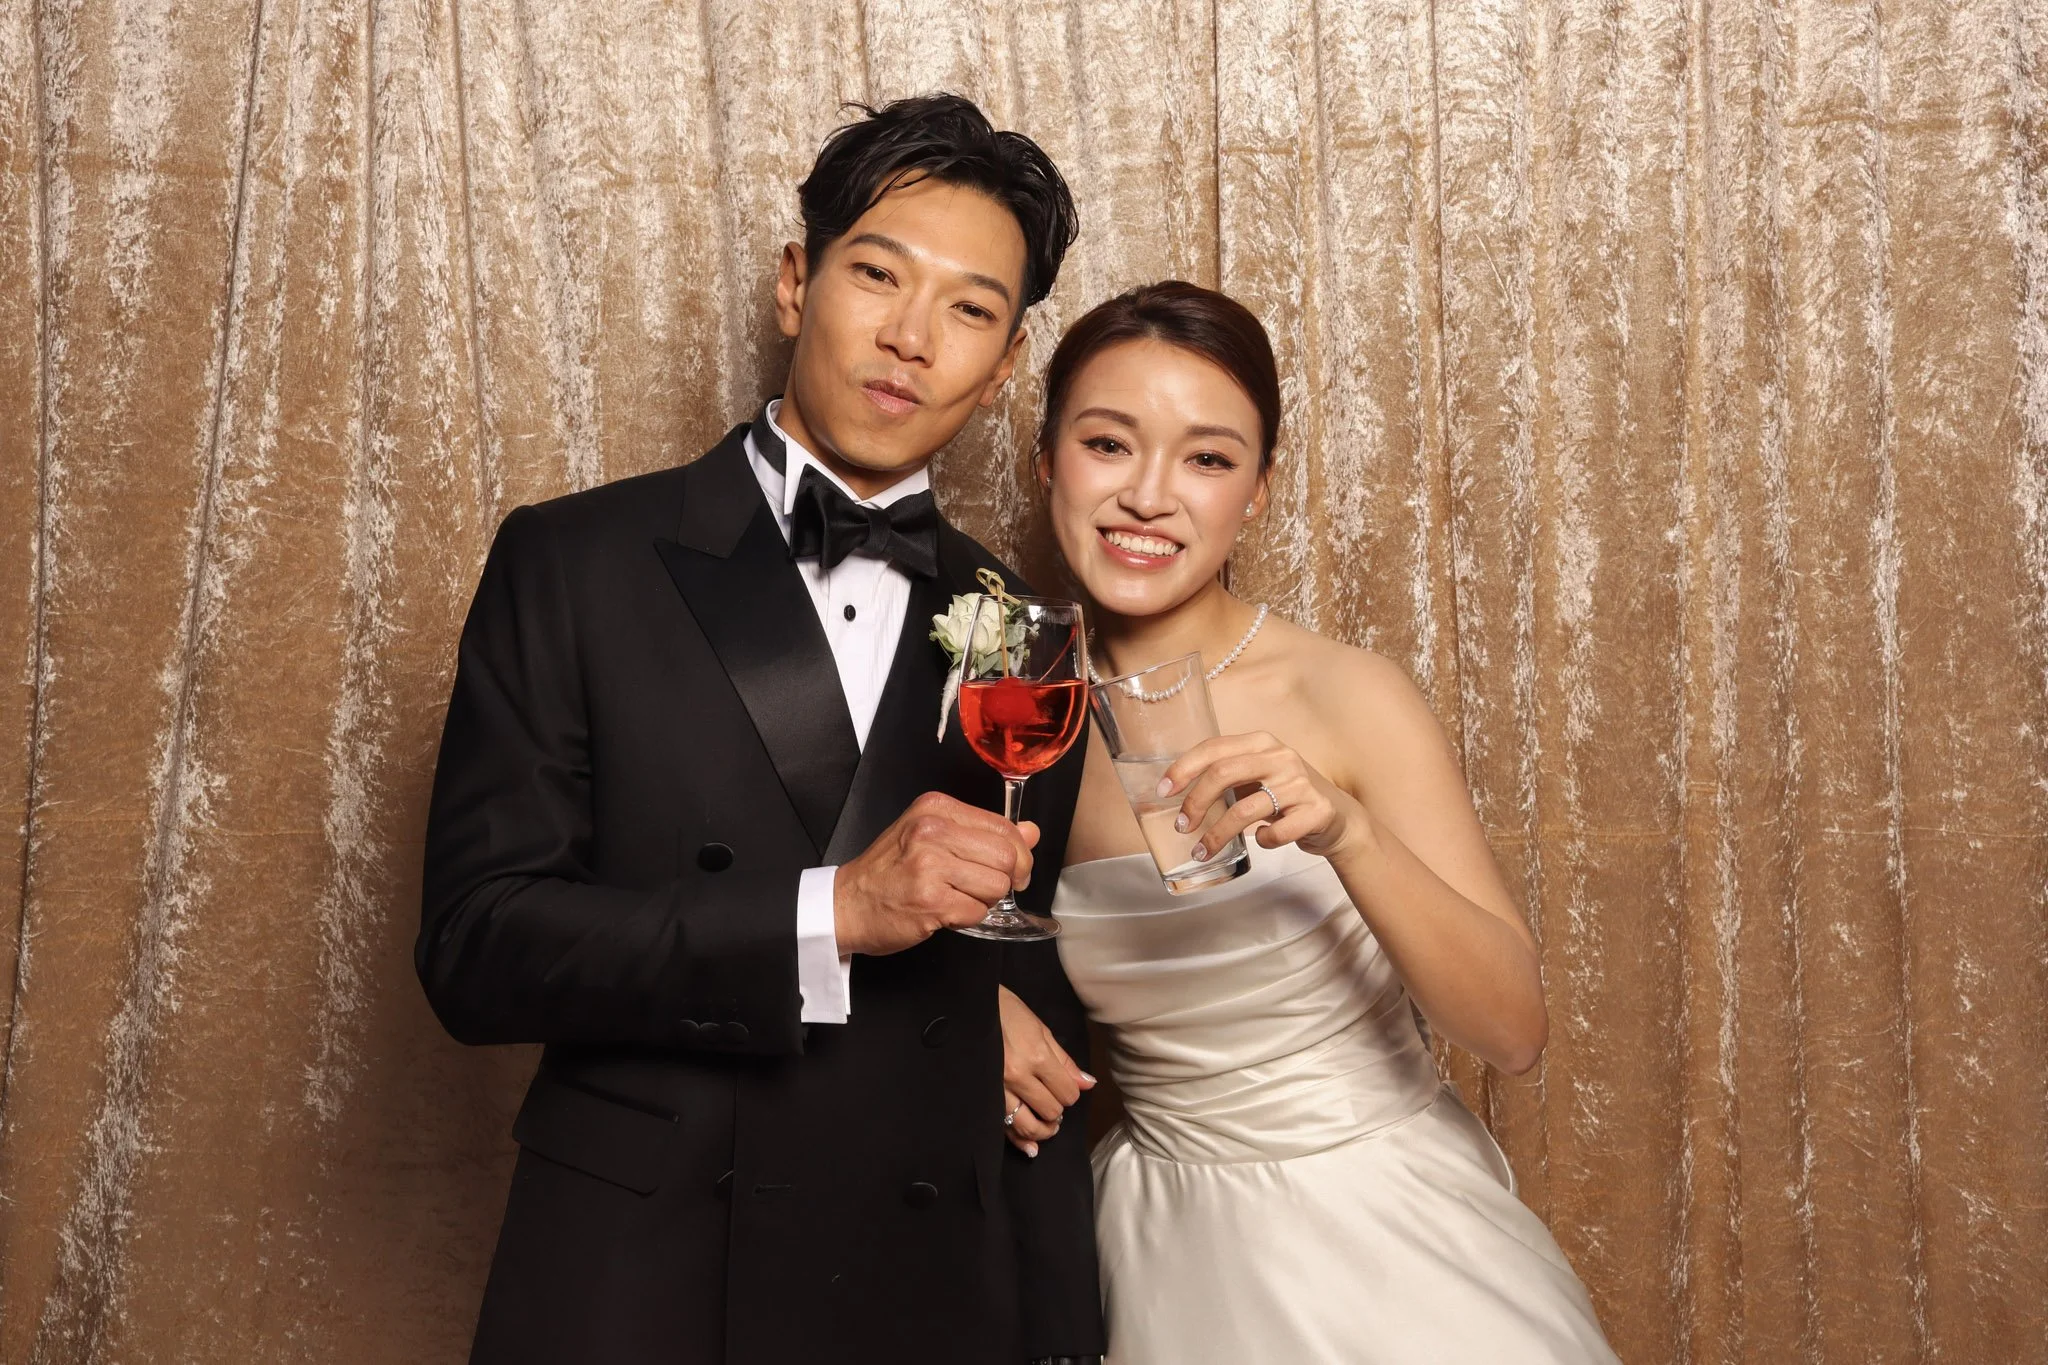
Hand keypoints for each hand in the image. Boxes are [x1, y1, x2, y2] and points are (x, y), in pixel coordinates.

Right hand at [833, 792, 1036, 956]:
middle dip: (1007, 879)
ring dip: (984, 900)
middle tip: (990, 889)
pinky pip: (977, 912)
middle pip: (1006, 857)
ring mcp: (930, 865)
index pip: (1003, 827)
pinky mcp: (930, 900)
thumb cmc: (889, 871)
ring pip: (996, 886)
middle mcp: (932, 830)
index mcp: (936, 807)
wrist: (846, 904)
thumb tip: (1032, 832)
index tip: (1013, 869)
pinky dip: (967, 917)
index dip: (1019, 853)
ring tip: (957, 897)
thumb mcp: (932, 836)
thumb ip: (982, 832)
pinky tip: (944, 911)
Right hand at [999, 985, 1093, 1156]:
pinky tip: (1031, 1147)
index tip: (1065, 1087)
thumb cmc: (1006, 1012)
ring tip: (1048, 1124)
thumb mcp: (1040, 1029)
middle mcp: (1017, 1076)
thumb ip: (1064, 1060)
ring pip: (1028, 1125)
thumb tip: (1088, 1084)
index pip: (1067, 1092)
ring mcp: (997, 1089)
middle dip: (1057, 1109)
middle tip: (1054, 1099)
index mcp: (1035, 1056)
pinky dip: (1020, 1141)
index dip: (1071, 1093)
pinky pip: (1003, 1127)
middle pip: (1051, 1111)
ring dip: (1043, 1129)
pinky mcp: (983, 1097)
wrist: (969, 1009)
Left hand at [1163, 731, 1366, 861]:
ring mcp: (1300, 783)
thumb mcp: (1257, 775)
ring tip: (1202, 852)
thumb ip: (1226, 774)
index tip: (1163, 792)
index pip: (1213, 748)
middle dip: (1194, 804)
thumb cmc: (1285, 796)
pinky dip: (1262, 842)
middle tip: (1181, 827)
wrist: (1338, 817)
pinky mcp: (1316, 811)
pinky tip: (1261, 841)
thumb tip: (1175, 791)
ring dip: (1217, 835)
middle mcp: (1280, 757)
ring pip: (1245, 809)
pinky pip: (1275, 832)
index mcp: (1261, 742)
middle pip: (1223, 774)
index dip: (1183, 769)